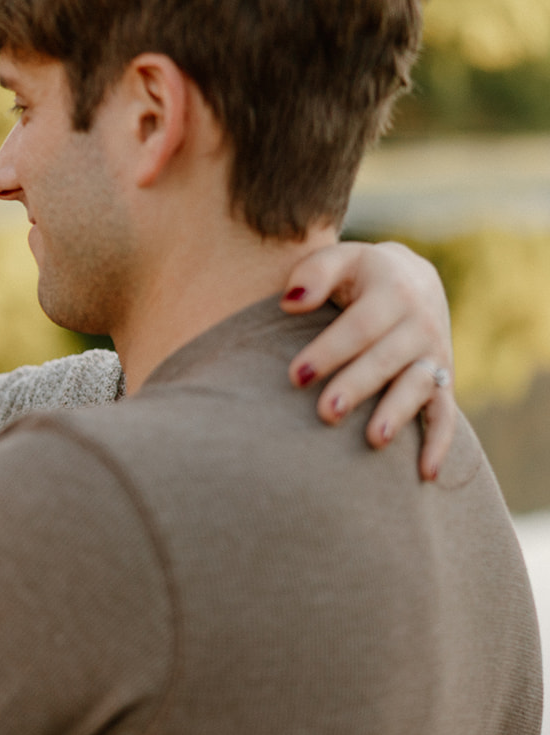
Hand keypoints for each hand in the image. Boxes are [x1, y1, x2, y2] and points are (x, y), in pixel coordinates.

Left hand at [281, 240, 455, 481]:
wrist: (410, 278)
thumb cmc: (356, 275)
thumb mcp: (338, 260)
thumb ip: (313, 274)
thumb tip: (290, 302)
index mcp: (393, 290)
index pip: (359, 326)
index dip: (329, 351)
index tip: (296, 375)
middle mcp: (420, 322)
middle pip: (388, 358)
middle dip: (357, 386)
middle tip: (326, 413)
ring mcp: (434, 353)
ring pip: (419, 385)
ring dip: (398, 412)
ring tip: (373, 440)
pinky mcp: (442, 380)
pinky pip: (446, 413)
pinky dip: (439, 442)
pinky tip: (425, 474)